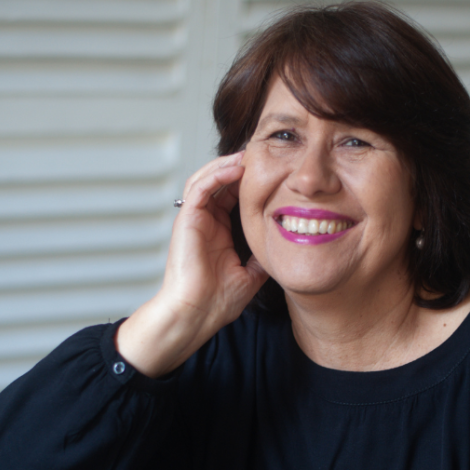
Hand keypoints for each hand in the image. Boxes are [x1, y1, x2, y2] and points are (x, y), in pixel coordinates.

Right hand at [115, 153, 267, 375]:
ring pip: (207, 179)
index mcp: (218, 233)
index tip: (272, 173)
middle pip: (219, 182)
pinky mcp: (187, 220)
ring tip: (247, 155)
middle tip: (261, 155)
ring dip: (226, 165)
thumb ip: (261, 257)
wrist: (197, 314)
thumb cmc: (216, 302)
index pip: (232, 197)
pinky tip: (235, 168)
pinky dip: (217, 174)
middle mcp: (205, 223)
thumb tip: (282, 248)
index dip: (249, 183)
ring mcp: (194, 220)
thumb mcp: (251, 275)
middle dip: (239, 166)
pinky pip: (200, 188)